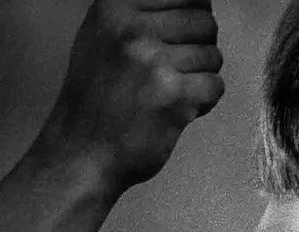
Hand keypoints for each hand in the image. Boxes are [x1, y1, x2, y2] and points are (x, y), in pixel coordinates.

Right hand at [35, 2, 224, 198]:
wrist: (82, 150)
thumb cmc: (98, 96)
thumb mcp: (104, 35)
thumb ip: (143, 13)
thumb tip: (198, 1)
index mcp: (114, 7)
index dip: (193, 16)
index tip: (177, 38)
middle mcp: (132, 29)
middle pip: (205, 21)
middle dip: (200, 47)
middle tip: (175, 69)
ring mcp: (153, 62)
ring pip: (213, 55)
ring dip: (201, 76)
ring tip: (169, 90)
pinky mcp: (173, 96)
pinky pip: (215, 85)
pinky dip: (204, 101)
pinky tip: (177, 108)